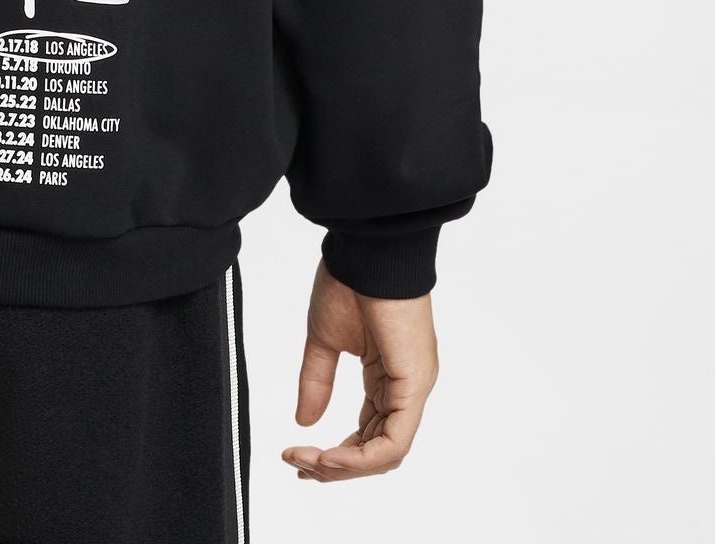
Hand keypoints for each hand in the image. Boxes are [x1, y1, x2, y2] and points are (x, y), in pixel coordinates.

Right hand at [280, 261, 437, 482]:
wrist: (367, 249)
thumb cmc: (349, 280)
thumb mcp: (323, 339)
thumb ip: (317, 380)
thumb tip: (304, 421)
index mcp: (389, 376)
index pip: (369, 433)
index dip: (338, 454)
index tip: (300, 456)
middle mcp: (406, 388)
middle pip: (377, 451)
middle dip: (337, 466)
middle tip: (299, 466)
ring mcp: (414, 387)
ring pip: (386, 453)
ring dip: (345, 466)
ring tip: (308, 461)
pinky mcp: (414, 384)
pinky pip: (393, 440)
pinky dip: (361, 456)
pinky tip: (329, 455)